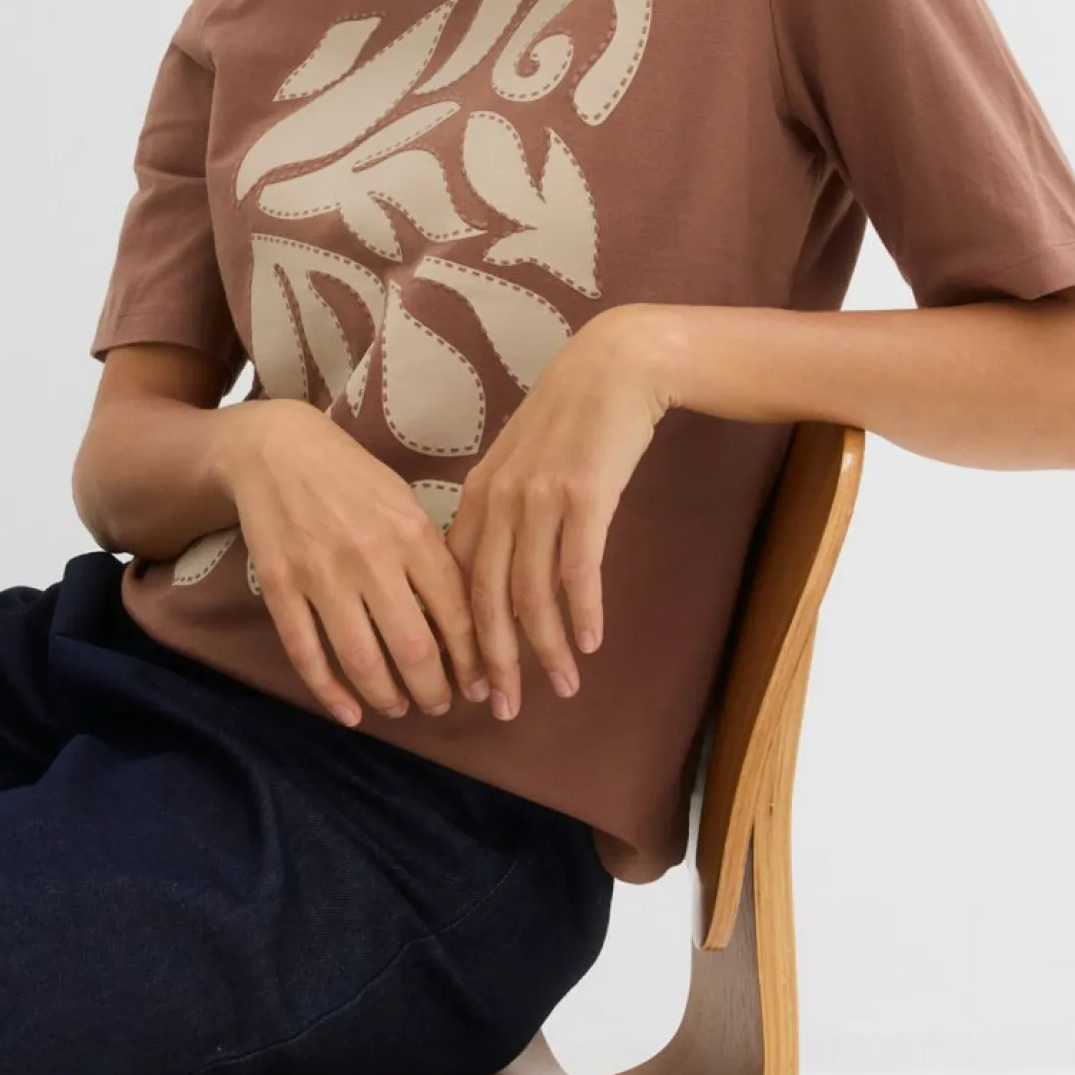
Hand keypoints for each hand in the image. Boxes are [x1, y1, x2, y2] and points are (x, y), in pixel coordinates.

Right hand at [214, 399, 492, 729]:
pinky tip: (348, 713)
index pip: (457, 614)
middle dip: (434, 692)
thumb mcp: (405, 503)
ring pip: (362, 660)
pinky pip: (307, 653)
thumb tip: (463, 625)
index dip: (473, 661)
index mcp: (412, 533)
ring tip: (398, 708)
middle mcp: (371, 556)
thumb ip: (432, 557)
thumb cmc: (352, 478)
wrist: (276, 448)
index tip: (479, 686)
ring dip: (387, 698)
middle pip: (415, 648)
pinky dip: (329, 692)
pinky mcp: (279, 585)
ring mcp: (321, 573)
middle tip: (439, 706)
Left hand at [443, 310, 669, 719]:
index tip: (472, 681)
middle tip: (503, 709)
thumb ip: (501, 511)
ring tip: (561, 688)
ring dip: (547, 649)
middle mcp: (501, 500)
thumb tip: (492, 570)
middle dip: (495, 661)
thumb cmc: (571, 418)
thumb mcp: (521, 462)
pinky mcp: (586, 495)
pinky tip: (590, 644)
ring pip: (532, 594)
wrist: (617, 365)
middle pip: (486, 599)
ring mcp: (541, 498)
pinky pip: (578, 569)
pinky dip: (582, 612)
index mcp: (478, 494)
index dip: (463, 638)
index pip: (458, 581)